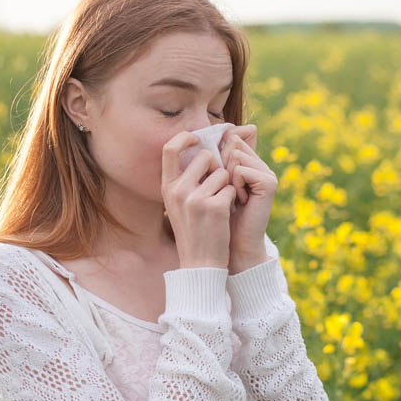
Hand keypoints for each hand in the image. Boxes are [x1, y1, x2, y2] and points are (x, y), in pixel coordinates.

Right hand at [161, 131, 236, 268]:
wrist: (200, 263)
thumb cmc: (193, 230)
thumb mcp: (179, 204)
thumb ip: (185, 179)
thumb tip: (202, 151)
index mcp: (167, 187)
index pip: (169, 149)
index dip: (184, 137)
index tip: (197, 139)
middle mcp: (178, 190)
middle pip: (205, 156)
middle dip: (216, 167)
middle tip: (217, 185)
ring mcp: (196, 199)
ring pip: (222, 173)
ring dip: (226, 186)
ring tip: (219, 205)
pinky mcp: (215, 207)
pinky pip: (231, 189)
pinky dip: (233, 199)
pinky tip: (225, 215)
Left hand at [218, 124, 277, 273]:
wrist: (232, 245)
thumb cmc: (218, 216)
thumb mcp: (213, 183)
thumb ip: (214, 159)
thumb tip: (214, 133)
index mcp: (250, 162)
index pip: (231, 138)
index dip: (218, 156)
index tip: (219, 182)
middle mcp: (261, 165)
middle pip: (232, 145)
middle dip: (221, 167)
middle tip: (227, 192)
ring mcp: (267, 173)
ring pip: (236, 156)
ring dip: (226, 178)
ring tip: (234, 197)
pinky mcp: (269, 183)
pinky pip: (241, 170)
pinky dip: (235, 186)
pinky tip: (240, 201)